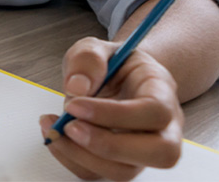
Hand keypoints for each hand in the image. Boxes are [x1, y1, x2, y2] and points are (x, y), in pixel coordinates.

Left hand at [39, 37, 184, 180]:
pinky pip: (98, 174)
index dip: (114, 114)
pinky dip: (70, 159)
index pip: (154, 112)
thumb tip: (77, 87)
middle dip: (107, 145)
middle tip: (69, 126)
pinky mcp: (121, 163)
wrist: (117, 80)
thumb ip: (88, 58)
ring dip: (81, 155)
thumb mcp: (97, 48)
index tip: (74, 105)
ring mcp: (144, 150)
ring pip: (125, 171)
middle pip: (159, 153)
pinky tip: (55, 136)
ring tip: (54, 128)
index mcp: (162, 92)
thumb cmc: (113, 65)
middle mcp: (164, 127)